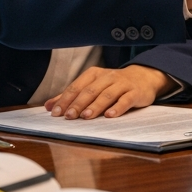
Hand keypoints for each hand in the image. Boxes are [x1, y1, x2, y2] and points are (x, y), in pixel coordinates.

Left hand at [43, 65, 169, 119]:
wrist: (144, 77)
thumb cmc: (114, 84)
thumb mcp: (93, 86)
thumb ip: (72, 96)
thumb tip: (48, 106)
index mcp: (94, 74)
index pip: (77, 87)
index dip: (65, 99)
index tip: (55, 112)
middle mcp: (107, 77)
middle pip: (90, 91)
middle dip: (78, 104)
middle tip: (69, 116)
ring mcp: (122, 84)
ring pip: (107, 95)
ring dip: (95, 106)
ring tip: (86, 116)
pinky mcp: (135, 92)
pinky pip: (126, 100)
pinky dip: (118, 107)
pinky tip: (110, 115)